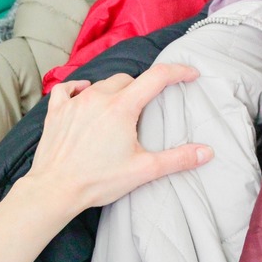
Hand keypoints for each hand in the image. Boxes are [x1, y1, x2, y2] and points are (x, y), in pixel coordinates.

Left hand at [26, 63, 213, 209]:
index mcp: (122, 107)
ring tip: (117, 109)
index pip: (157, 78)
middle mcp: (98, 97)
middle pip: (127, 79)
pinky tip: (83, 96)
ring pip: (101, 83)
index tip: (190, 74)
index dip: (178, 72)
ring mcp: (74, 101)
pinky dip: (79, 89)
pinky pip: (68, 88)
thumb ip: (177, 159)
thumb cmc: (98, 181)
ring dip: (113, 91)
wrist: (54, 189)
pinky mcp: (56, 110)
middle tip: (144, 108)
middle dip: (140, 89)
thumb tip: (207, 152)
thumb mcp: (143, 170)